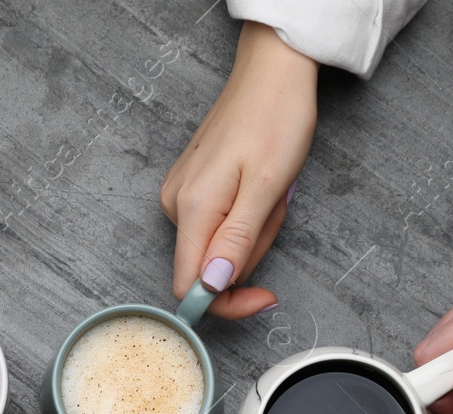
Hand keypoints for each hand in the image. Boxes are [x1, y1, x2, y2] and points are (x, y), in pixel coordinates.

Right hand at [159, 22, 315, 319]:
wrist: (272, 72)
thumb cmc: (276, 120)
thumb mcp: (267, 188)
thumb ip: (237, 242)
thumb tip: (213, 286)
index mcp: (193, 208)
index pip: (191, 288)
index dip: (228, 303)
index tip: (264, 295)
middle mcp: (176, 204)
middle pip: (209, 268)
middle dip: (249, 254)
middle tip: (275, 211)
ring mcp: (180, 194)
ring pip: (216, 247)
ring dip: (251, 233)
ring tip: (269, 192)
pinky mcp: (190, 187)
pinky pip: (217, 224)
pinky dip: (244, 216)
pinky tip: (257, 186)